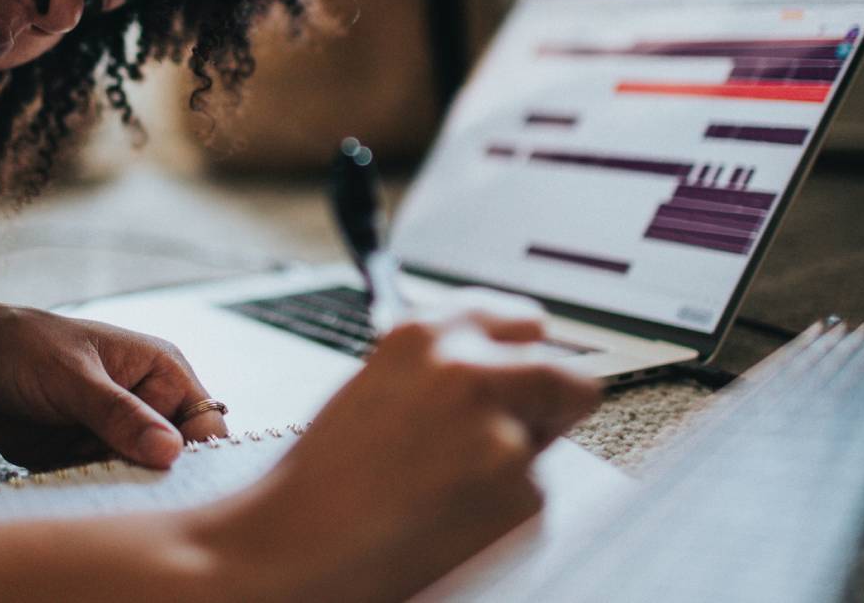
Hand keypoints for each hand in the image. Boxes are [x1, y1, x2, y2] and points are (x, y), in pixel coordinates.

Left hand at [0, 296, 227, 468]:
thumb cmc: (23, 348)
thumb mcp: (73, 377)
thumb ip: (120, 414)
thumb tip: (171, 452)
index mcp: (162, 372)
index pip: (205, 423)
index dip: (198, 455)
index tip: (175, 483)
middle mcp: (148, 405)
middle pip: (176, 459)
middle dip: (155, 478)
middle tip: (123, 485)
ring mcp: (117, 435)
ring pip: (140, 478)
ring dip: (118, 486)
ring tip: (85, 476)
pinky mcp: (87, 458)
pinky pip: (103, 486)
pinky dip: (90, 492)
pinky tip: (71, 483)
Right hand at [203, 313, 598, 601]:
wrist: (297, 544)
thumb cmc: (324, 474)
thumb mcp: (380, 381)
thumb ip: (444, 363)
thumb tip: (502, 365)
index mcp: (426, 331)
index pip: (524, 320)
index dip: (528, 351)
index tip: (529, 365)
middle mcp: (469, 368)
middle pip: (567, 374)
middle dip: (551, 403)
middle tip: (519, 429)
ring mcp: (500, 429)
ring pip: (548, 442)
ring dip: (519, 458)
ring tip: (451, 482)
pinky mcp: (518, 491)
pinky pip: (534, 495)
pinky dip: (505, 508)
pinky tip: (449, 513)